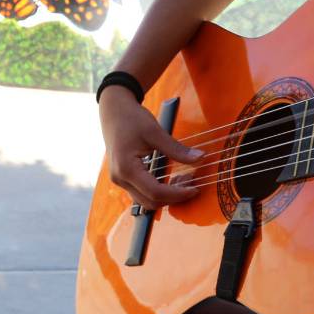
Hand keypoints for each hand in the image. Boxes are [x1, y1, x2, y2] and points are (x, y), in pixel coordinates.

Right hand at [99, 85, 203, 208]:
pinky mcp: (123, 178)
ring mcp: (119, 180)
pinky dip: (158, 191)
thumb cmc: (131, 118)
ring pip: (145, 201)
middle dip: (173, 198)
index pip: (155, 192)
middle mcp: (120, 178)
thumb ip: (177, 149)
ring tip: (184, 182)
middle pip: (150, 202)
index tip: (195, 189)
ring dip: (166, 197)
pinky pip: (141, 193)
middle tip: (193, 186)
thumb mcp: (155, 132)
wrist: (113, 110)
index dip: (177, 194)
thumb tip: (200, 158)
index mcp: (126, 168)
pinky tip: (171, 180)